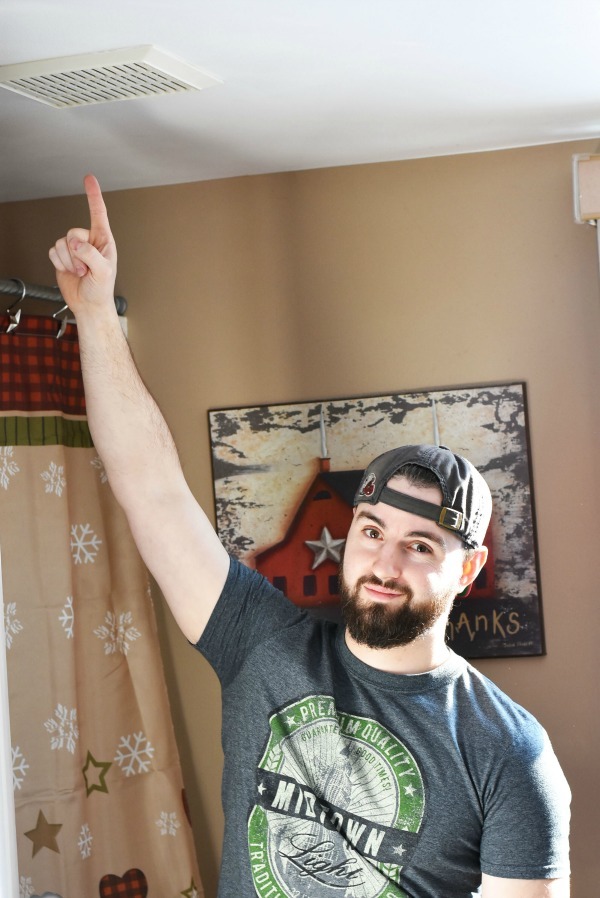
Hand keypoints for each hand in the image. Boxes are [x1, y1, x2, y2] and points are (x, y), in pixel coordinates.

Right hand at [48, 174, 116, 315]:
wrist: (88, 305)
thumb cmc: (101, 289)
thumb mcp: (103, 271)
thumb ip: (90, 254)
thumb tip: (75, 242)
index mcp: (104, 240)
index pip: (98, 213)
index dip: (93, 195)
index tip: (89, 178)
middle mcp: (89, 241)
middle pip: (73, 232)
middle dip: (77, 254)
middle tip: (85, 269)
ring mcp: (74, 249)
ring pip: (62, 242)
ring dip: (69, 261)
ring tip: (80, 273)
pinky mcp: (62, 257)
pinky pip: (53, 251)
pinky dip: (60, 264)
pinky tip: (70, 272)